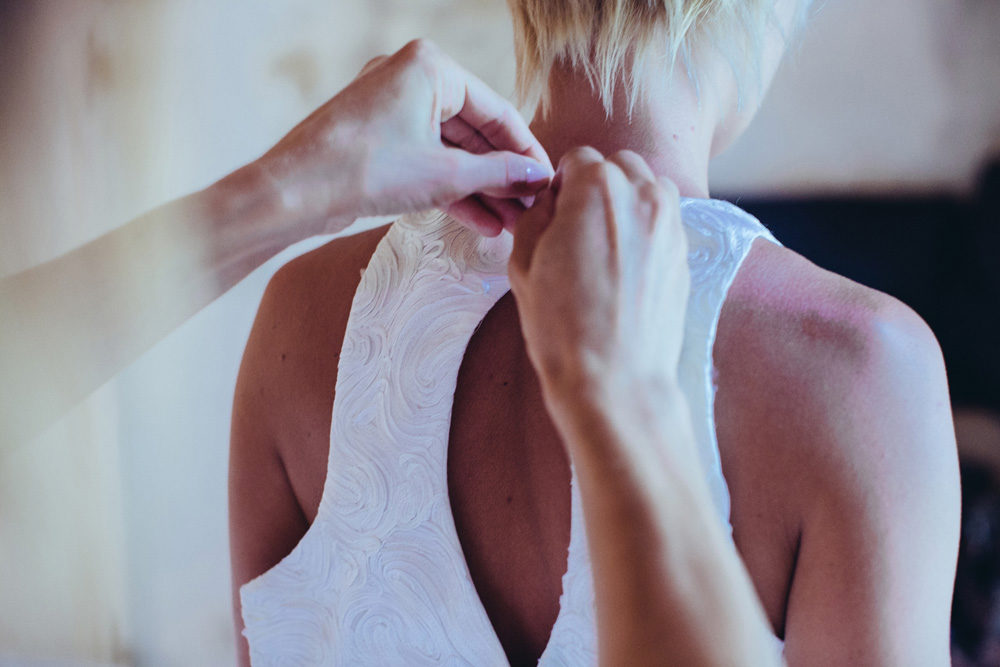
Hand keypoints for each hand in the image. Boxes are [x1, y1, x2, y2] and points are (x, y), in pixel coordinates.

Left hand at [258, 38, 552, 236]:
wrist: (293, 193)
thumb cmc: (363, 170)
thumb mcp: (444, 174)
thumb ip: (497, 173)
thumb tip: (534, 176)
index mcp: (431, 67)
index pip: (497, 111)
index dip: (526, 152)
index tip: (547, 182)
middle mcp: (411, 77)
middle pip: (475, 131)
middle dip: (503, 176)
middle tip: (530, 209)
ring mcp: (393, 107)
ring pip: (451, 149)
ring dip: (480, 188)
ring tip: (510, 224)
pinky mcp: (380, 137)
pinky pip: (427, 159)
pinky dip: (451, 188)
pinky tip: (481, 221)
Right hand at [508, 147, 688, 398]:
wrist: (614, 379)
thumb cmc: (562, 327)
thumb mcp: (523, 264)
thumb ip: (536, 215)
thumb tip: (549, 200)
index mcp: (595, 188)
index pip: (577, 158)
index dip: (560, 185)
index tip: (554, 212)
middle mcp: (641, 194)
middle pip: (618, 166)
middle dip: (597, 186)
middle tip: (577, 228)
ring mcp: (670, 223)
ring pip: (648, 187)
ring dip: (627, 201)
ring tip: (606, 244)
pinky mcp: (685, 253)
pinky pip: (665, 221)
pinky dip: (646, 229)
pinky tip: (626, 266)